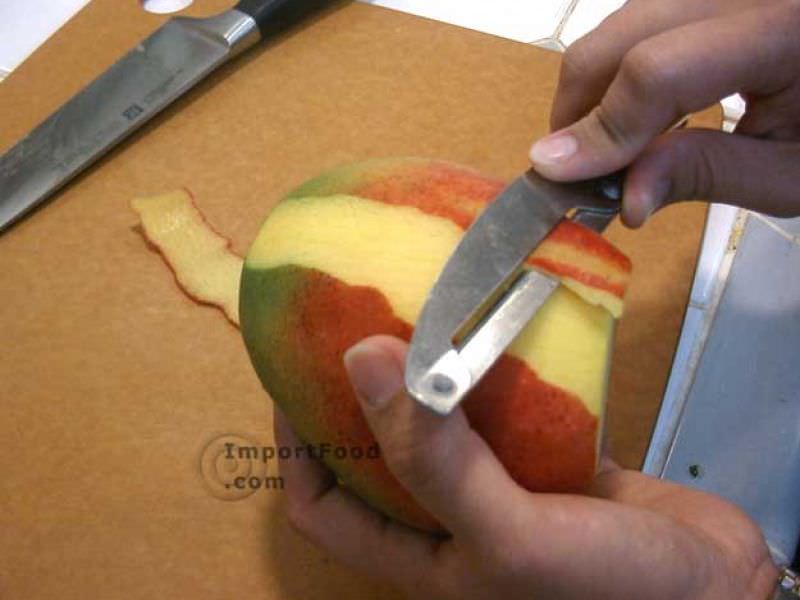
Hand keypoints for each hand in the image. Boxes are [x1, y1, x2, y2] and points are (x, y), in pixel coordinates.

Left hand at [274, 335, 776, 599]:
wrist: (718, 589)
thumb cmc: (604, 589)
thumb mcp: (507, 534)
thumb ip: (433, 459)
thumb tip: (363, 360)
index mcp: (422, 558)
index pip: (323, 505)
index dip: (295, 449)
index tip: (288, 382)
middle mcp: (451, 521)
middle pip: (379, 454)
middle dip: (361, 396)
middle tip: (350, 326)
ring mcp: (501, 487)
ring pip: (444, 425)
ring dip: (430, 375)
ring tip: (415, 313)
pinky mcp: (549, 459)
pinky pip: (506, 408)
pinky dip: (496, 371)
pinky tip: (495, 327)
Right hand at [529, 0, 799, 226]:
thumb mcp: (791, 173)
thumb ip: (704, 175)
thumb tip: (620, 198)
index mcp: (787, 28)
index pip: (659, 69)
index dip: (602, 127)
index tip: (557, 175)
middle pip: (626, 30)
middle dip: (581, 105)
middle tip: (578, 167)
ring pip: (626, 18)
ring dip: (597, 85)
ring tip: (612, 144)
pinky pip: (648, 16)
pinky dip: (625, 65)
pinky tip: (640, 109)